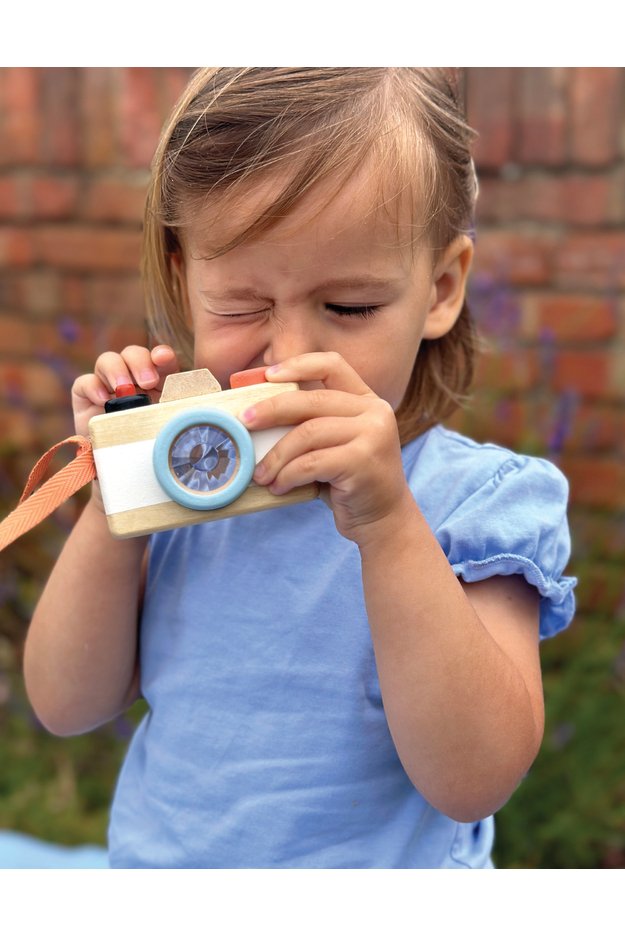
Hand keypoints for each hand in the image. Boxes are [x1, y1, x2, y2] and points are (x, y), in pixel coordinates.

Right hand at [71, 345, 179, 512]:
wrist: (127, 481)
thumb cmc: (154, 452)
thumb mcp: (171, 432)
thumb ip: (185, 417)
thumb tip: (216, 412)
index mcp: (158, 383)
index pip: (159, 359)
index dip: (161, 354)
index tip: (165, 360)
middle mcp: (132, 380)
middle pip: (133, 354)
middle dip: (140, 362)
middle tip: (148, 382)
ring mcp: (107, 387)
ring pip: (108, 360)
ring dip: (117, 369)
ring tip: (124, 389)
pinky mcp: (85, 398)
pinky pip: (84, 382)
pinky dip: (93, 386)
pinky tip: (103, 399)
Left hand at [240, 352, 410, 544]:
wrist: (383, 520)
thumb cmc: (348, 482)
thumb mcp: (333, 445)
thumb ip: (310, 424)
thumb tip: (255, 413)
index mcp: (367, 400)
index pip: (332, 365)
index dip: (298, 365)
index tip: (267, 375)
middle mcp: (375, 412)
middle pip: (312, 400)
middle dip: (271, 409)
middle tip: (244, 423)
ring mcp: (373, 435)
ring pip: (308, 433)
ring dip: (276, 455)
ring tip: (261, 474)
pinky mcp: (363, 462)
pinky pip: (311, 462)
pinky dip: (288, 475)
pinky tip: (279, 487)